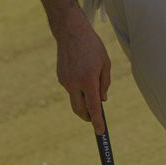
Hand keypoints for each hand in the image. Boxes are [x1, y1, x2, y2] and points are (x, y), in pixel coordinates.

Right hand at [55, 5, 110, 133]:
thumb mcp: (105, 62)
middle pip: (80, 110)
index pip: (94, 107)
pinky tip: (81, 73)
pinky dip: (78, 88)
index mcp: (88, 80)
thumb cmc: (92, 46)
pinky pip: (71, 89)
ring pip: (75, 99)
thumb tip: (102, 100)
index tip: (101, 132)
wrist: (70, 32)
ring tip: (90, 86)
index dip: (98, 121)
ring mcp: (65, 81)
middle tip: (95, 118)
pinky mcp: (60, 78)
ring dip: (83, 100)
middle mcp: (75, 83)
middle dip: (88, 117)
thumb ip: (104, 82)